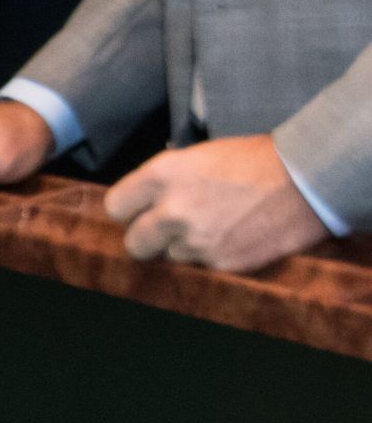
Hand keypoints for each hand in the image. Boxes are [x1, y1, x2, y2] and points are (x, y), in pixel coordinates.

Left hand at [104, 135, 333, 272]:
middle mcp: (172, 211)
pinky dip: (213, 255)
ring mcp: (196, 241)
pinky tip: (234, 235)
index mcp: (162, 176)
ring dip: (184, 246)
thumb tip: (145, 199)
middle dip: (147, 238)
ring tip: (214, 225)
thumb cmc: (254, 161)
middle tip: (167, 228)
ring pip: (170, 256)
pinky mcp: (221, 263)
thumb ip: (166, 180)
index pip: (115, 207)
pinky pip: (202, 266)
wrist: (307, 180)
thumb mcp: (199, 156)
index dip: (128, 211)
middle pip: (134, 242)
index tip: (138, 212)